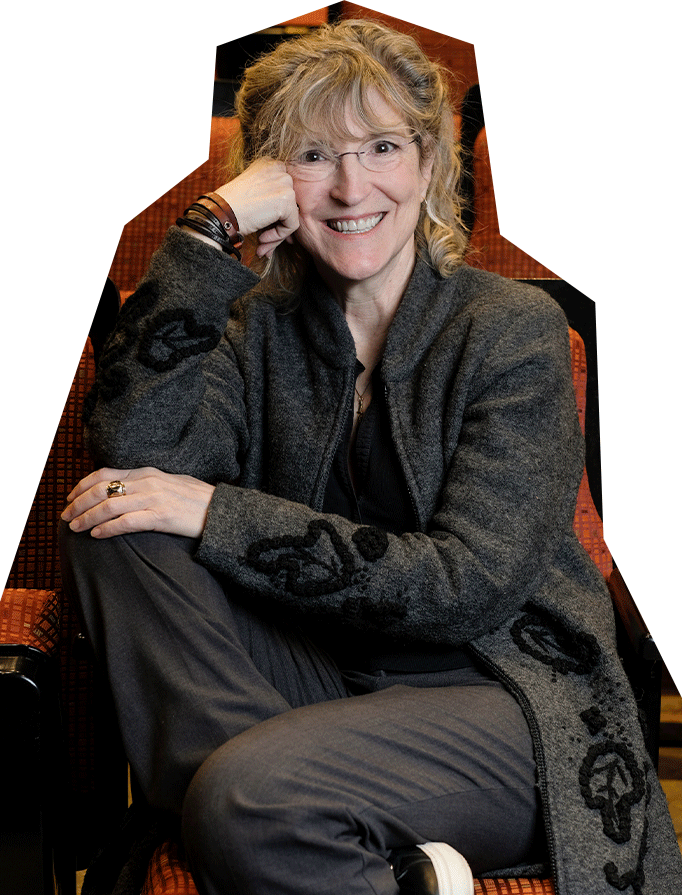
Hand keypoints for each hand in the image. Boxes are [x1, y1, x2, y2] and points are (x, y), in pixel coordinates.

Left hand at [61, 467, 215, 538]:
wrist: (223, 510)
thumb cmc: (198, 500)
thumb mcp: (170, 483)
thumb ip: (147, 484)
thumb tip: (125, 491)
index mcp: (148, 472)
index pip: (106, 473)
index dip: (83, 485)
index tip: (70, 497)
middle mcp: (148, 482)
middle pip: (102, 489)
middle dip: (79, 503)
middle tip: (66, 516)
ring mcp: (154, 498)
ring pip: (109, 505)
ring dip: (87, 517)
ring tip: (75, 528)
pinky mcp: (161, 516)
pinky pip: (127, 522)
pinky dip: (108, 528)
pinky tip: (97, 535)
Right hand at [214, 158, 298, 257]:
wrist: (221, 212)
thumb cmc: (231, 205)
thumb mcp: (252, 191)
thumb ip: (269, 195)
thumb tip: (283, 213)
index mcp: (269, 164)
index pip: (283, 191)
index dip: (277, 212)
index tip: (267, 227)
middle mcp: (279, 169)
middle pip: (289, 204)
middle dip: (277, 224)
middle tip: (264, 240)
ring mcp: (284, 183)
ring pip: (291, 216)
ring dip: (277, 233)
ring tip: (261, 243)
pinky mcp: (287, 199)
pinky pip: (292, 225)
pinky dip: (278, 236)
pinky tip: (262, 239)